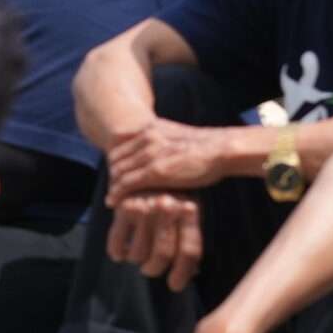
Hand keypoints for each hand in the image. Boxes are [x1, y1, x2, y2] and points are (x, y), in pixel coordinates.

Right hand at [106, 191, 202, 289]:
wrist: (143, 164)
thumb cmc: (170, 192)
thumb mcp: (187, 209)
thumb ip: (189, 238)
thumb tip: (193, 273)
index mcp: (190, 209)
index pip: (190, 251)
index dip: (182, 274)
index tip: (174, 285)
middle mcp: (168, 208)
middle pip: (163, 255)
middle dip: (154, 268)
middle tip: (150, 269)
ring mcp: (145, 206)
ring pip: (139, 253)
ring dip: (137, 260)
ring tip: (138, 254)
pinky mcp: (124, 206)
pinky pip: (118, 243)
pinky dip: (118, 253)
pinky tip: (121, 253)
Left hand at [107, 120, 236, 200]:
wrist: (221, 149)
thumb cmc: (204, 147)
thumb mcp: (176, 135)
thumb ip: (161, 138)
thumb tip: (155, 142)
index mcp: (150, 129)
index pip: (120, 147)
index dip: (115, 162)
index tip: (116, 176)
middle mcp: (146, 139)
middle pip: (116, 159)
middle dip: (112, 175)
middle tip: (112, 189)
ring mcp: (149, 154)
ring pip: (118, 172)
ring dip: (113, 186)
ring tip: (112, 198)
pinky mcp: (155, 172)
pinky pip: (127, 184)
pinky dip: (117, 194)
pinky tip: (113, 202)